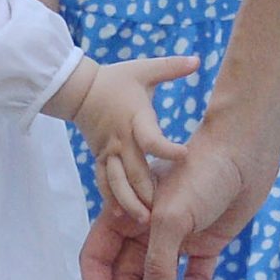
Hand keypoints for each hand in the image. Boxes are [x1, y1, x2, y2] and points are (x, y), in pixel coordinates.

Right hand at [72, 54, 199, 224]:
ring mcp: (109, 152)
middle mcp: (122, 139)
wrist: (80, 90)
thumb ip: (172, 67)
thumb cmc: (117, 80)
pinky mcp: (101, 158)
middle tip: (163, 212)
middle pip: (134, 170)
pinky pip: (104, 182)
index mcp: (136, 118)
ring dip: (130, 202)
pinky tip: (121, 214)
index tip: (184, 155)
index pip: (151, 137)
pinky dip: (112, 198)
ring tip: (145, 220)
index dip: (167, 148)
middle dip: (148, 192)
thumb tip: (198, 59)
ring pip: (118, 182)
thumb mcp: (145, 70)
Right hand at [81, 127, 275, 279]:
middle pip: (128, 279)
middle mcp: (146, 230)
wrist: (246, 152)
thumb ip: (157, 266)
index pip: (98, 260)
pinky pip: (193, 275)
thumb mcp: (172, 219)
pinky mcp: (205, 243)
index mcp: (126, 216)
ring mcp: (176, 238)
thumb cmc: (202, 174)